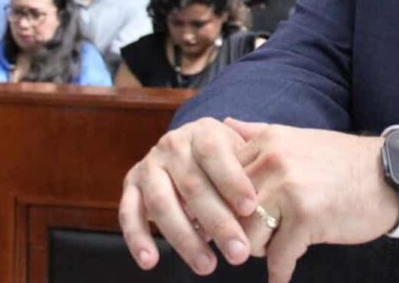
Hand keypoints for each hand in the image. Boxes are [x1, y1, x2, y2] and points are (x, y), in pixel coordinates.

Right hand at [119, 117, 261, 274]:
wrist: (187, 147)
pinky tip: (151, 262)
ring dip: (184, 238)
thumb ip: (251, 166)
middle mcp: (172, 145)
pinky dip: (137, 238)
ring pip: (162, 203)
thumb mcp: (239, 151)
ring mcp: (148, 165)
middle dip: (217, 222)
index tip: (251, 208)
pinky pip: (128, 213)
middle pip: (193, 186)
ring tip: (208, 265)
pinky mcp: (130, 186)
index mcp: (203, 132)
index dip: (233, 181)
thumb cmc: (224, 158)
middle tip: (238, 252)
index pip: (216, 155)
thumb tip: (270, 190)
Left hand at [225, 119, 398, 282]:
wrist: (390, 173)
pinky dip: (280, 273)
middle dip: (239, 233)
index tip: (228, 223)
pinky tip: (282, 278)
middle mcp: (273, 160)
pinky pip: (278, 258)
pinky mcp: (306, 217)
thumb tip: (225, 124)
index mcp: (268, 141)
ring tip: (276, 251)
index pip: (221, 181)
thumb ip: (258, 133)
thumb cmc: (343, 162)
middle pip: (230, 211)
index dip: (223, 207)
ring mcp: (289, 188)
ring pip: (248, 237)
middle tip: (252, 244)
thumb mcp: (298, 138)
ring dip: (260, 251)